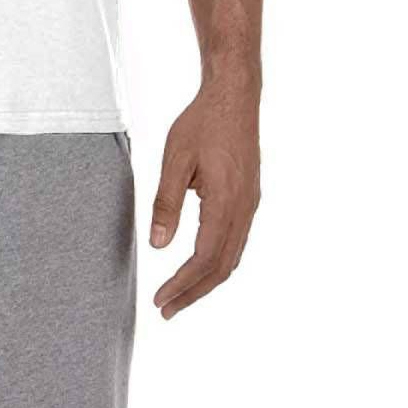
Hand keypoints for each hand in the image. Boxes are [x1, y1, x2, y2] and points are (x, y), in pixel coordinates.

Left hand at [148, 77, 260, 318]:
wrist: (234, 97)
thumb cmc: (202, 123)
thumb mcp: (175, 158)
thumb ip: (166, 202)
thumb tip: (157, 245)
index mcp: (226, 202)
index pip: (204, 258)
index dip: (182, 284)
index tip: (160, 300)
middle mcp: (244, 210)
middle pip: (221, 267)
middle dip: (194, 292)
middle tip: (166, 310)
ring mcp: (250, 205)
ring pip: (232, 257)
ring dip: (206, 280)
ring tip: (180, 295)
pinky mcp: (249, 198)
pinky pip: (236, 241)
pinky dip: (217, 261)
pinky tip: (200, 265)